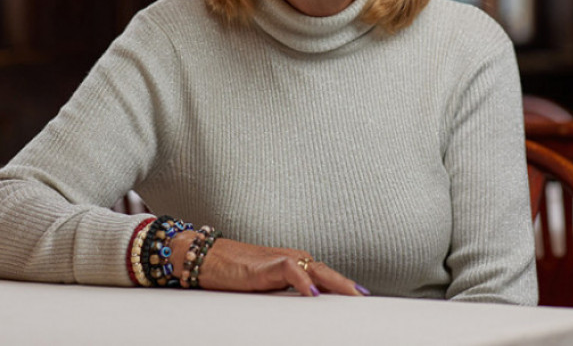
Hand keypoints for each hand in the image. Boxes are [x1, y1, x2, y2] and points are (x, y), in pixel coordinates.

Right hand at [171, 235, 368, 296]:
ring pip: (315, 269)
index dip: (344, 288)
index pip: (325, 277)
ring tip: (353, 297)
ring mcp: (279, 260)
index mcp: (294, 266)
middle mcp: (291, 260)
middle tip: (367, 301)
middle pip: (327, 272)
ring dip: (335, 283)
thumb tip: (300, 315)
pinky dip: (303, 281)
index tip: (364, 302)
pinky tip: (313, 293)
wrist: (204, 258)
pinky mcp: (264, 265)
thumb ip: (283, 298)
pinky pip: (289, 270)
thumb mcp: (264, 289)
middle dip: (347, 287)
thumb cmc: (231, 274)